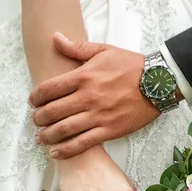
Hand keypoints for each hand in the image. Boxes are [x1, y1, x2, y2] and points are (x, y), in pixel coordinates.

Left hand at [30, 33, 160, 158]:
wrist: (159, 83)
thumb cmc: (132, 66)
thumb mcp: (104, 50)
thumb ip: (77, 47)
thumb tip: (55, 38)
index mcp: (84, 76)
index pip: (49, 89)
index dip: (35, 97)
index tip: (33, 101)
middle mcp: (88, 97)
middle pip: (52, 111)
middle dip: (38, 118)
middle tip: (35, 120)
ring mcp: (98, 116)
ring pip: (64, 130)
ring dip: (47, 136)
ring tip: (40, 138)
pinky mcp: (109, 130)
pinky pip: (83, 143)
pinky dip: (66, 150)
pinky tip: (56, 152)